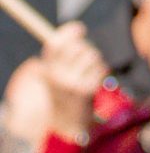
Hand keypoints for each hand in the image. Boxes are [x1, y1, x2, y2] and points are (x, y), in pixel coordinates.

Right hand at [37, 23, 107, 138]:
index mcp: (47, 71)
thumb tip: (78, 28)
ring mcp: (71, 83)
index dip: (69, 32)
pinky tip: (94, 82)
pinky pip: (100, 68)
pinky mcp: (85, 90)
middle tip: (86, 60)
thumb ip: (62, 54)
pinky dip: (101, 72)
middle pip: (79, 47)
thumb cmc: (64, 93)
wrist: (67, 124)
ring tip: (90, 73)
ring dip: (96, 62)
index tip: (81, 29)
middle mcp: (56, 76)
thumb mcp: (56, 75)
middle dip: (87, 49)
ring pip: (92, 55)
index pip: (55, 43)